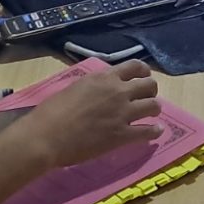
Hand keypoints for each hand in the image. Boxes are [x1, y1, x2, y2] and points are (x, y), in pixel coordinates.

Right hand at [10, 60, 163, 169]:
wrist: (46, 136)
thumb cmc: (51, 111)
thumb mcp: (75, 87)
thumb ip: (94, 86)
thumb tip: (100, 89)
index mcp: (104, 78)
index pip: (135, 66)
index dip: (143, 72)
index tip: (143, 78)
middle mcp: (118, 92)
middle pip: (149, 85)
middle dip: (151, 90)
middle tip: (147, 98)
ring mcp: (122, 113)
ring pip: (153, 106)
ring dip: (154, 110)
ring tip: (152, 115)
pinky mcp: (122, 135)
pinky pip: (147, 131)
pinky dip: (154, 132)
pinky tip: (156, 132)